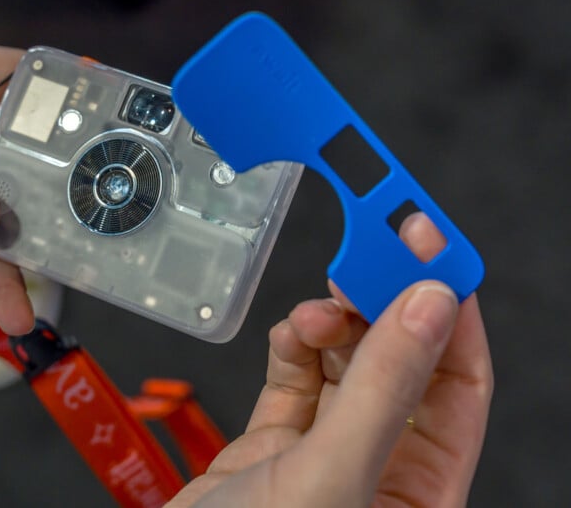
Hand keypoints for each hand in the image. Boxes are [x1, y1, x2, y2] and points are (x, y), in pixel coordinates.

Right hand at [168, 212, 492, 506]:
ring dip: (332, 323)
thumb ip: (383, 391)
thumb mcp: (330, 477)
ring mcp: (327, 452)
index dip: (450, 313)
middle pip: (402, 364)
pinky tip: (287, 334)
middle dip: (385, 305)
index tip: (433, 251)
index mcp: (421, 492)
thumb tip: (430, 306)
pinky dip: (292, 345)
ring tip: (315, 309)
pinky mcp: (275, 441)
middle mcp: (382, 469)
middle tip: (368, 252)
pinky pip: (296, 374)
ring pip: (348, 362)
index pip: (460, 384)